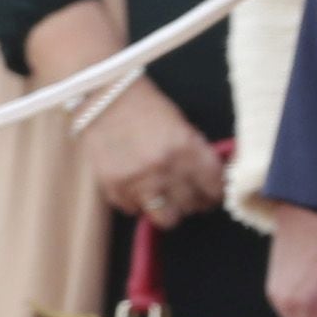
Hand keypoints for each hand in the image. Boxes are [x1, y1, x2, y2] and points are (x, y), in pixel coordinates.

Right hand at [77, 73, 224, 228]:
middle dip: (193, 201)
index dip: (215, 192)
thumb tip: (207, 179)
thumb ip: (194, 153)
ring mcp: (138, 181)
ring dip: (168, 210)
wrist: (101, 97)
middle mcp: (164, 169)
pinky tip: (137, 186)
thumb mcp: (179, 124)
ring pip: (166, 218)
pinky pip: (134, 210)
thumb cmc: (144, 106)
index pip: (214, 186)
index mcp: (186, 148)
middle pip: (191, 205)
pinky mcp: (114, 188)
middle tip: (188, 194)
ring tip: (164, 198)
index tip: (212, 194)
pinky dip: (138, 202)